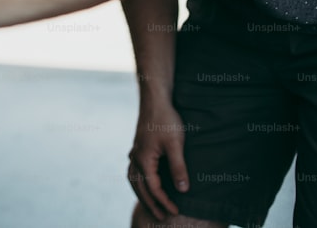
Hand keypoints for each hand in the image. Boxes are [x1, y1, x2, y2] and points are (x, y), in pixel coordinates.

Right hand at [127, 97, 189, 220]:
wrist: (155, 99)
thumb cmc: (166, 120)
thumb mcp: (176, 144)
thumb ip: (179, 168)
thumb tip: (183, 190)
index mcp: (144, 160)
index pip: (153, 189)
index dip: (164, 202)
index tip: (176, 212)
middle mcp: (135, 158)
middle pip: (140, 188)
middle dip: (151, 204)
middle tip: (162, 217)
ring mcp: (134, 152)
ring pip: (133, 180)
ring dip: (142, 194)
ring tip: (151, 204)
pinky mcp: (137, 147)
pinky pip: (133, 170)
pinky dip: (138, 182)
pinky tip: (144, 182)